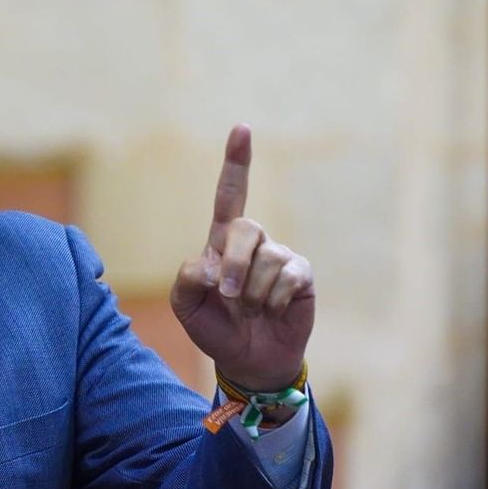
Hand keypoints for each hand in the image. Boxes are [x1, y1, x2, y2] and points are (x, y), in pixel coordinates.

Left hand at [169, 124, 313, 391]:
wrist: (247, 360)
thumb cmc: (215, 328)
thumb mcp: (186, 306)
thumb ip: (188, 279)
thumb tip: (214, 263)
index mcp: (222, 241)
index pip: (230, 195)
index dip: (237, 163)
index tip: (242, 128)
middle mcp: (254, 242)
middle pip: (245, 228)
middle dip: (235, 264)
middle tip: (229, 296)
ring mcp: (280, 256)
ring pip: (266, 260)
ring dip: (252, 294)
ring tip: (251, 310)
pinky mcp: (302, 275)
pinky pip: (287, 278)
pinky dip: (273, 301)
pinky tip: (272, 311)